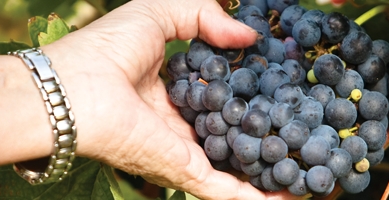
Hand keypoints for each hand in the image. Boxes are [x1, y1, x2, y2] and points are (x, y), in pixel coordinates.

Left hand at [38, 0, 292, 198]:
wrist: (70, 92)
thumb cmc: (102, 50)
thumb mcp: (158, 14)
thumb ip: (204, 16)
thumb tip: (249, 36)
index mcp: (170, 90)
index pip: (221, 94)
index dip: (253, 89)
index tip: (287, 83)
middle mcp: (180, 124)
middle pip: (233, 133)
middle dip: (269, 134)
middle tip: (313, 130)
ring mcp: (184, 151)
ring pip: (237, 168)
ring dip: (274, 171)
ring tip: (318, 172)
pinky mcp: (185, 172)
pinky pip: (229, 192)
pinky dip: (262, 199)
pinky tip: (296, 197)